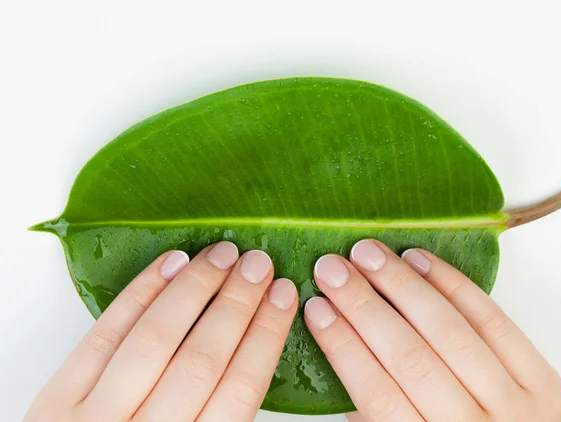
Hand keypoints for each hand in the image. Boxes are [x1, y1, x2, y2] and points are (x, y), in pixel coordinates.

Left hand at [25, 242, 297, 421]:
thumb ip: (224, 417)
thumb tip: (257, 348)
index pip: (241, 388)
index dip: (266, 335)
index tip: (284, 295)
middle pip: (202, 358)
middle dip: (237, 303)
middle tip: (260, 264)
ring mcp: (93, 417)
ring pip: (155, 339)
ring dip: (194, 288)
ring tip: (222, 255)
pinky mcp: (56, 398)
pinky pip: (104, 334)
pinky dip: (139, 293)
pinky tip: (170, 263)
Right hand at [305, 240, 560, 421]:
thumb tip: (345, 365)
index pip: (378, 394)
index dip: (343, 346)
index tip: (316, 309)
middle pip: (410, 356)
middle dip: (363, 306)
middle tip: (331, 269)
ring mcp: (517, 405)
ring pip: (450, 332)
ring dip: (403, 285)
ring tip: (368, 254)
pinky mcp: (545, 381)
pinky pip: (495, 322)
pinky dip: (455, 286)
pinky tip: (421, 260)